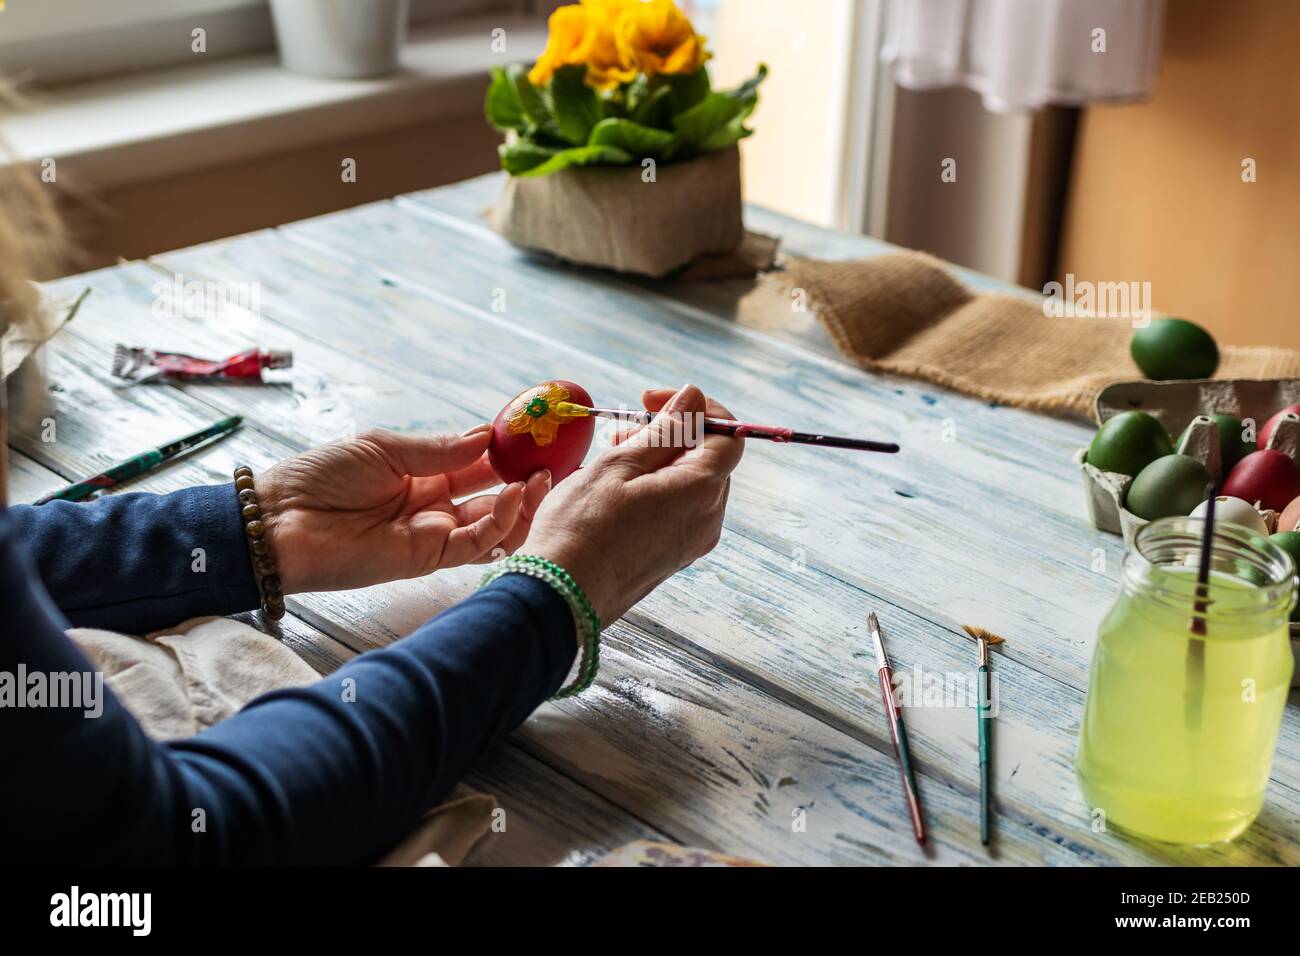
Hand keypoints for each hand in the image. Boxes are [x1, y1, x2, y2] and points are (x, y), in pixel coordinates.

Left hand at [256, 426, 549, 592]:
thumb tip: (484, 436)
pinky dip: (499, 524)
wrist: (277, 521)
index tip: (536, 438)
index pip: (477, 465)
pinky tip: (511, 496)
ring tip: (537, 479)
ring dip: (521, 504)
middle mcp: (434, 506)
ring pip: (494, 526)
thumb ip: (436, 449)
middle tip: (550, 463)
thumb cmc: (319, 477)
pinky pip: (475, 544)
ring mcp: (432, 534)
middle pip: (494, 498)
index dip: (508, 454)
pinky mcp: (426, 559)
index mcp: (422, 475)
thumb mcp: (382, 448)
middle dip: (524, 481)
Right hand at [521, 385, 742, 623]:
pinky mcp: (674, 557)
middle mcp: (707, 519)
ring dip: (658, 460)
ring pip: (690, 484)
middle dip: (671, 433)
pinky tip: (617, 488)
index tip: (652, 400)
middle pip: (708, 459)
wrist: (560, 595)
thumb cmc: (582, 527)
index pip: (729, 437)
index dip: (697, 409)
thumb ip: (664, 429)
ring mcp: (692, 542)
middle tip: (622, 430)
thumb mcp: (620, 464)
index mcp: (701, 492)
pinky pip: (678, 509)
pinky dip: (655, 487)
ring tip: (613, 455)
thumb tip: (693, 398)